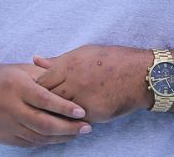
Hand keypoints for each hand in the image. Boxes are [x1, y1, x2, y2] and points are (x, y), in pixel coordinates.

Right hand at [0, 63, 90, 146]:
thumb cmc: (4, 78)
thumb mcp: (23, 70)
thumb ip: (46, 76)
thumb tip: (71, 83)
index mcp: (16, 87)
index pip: (44, 100)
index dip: (65, 107)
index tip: (82, 112)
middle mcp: (9, 107)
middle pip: (43, 123)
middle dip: (68, 127)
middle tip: (87, 127)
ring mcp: (6, 125)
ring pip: (38, 136)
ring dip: (61, 137)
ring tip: (78, 133)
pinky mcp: (4, 137)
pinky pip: (30, 142)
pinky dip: (48, 141)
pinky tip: (61, 137)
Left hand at [33, 45, 152, 122]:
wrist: (138, 74)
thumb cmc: (110, 60)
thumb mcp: (83, 53)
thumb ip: (57, 60)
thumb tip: (35, 59)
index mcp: (68, 65)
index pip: (41, 82)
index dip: (37, 89)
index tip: (37, 92)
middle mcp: (73, 82)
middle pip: (47, 98)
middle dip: (43, 103)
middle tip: (41, 106)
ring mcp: (83, 99)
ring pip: (60, 111)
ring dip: (56, 113)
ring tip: (54, 113)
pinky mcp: (93, 113)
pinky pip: (76, 119)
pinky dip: (72, 119)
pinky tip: (71, 118)